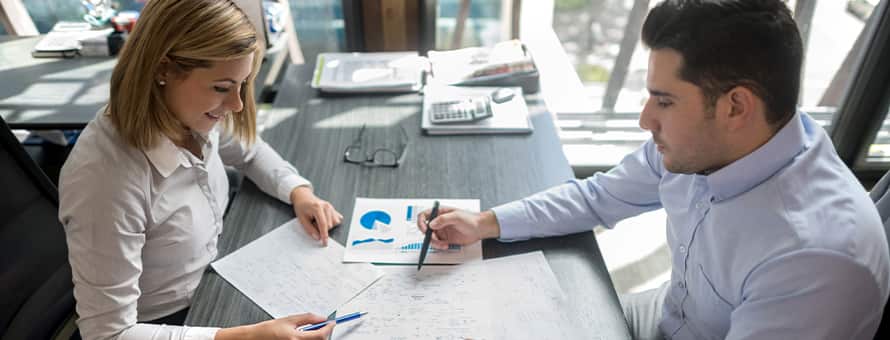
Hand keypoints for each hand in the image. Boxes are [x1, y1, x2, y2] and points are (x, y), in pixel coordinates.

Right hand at [215, 313, 334, 339]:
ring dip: (317, 338)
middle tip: (323, 326)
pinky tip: (305, 336)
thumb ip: (307, 318)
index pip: (320, 335)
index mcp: (296, 338)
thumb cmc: (268, 330)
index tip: (333, 323)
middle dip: (324, 333)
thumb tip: (322, 318)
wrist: (255, 338)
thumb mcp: (289, 320)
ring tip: (309, 331)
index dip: (329, 328)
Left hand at [290, 186, 342, 245]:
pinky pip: (337, 219)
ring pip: (335, 223)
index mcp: (317, 208)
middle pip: (329, 225)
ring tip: (318, 221)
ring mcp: (331, 207)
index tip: (325, 243)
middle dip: (321, 228)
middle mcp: (326, 206)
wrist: (303, 197)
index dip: (324, 235)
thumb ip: (310, 229)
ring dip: (327, 225)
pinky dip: (332, 222)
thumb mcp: (302, 219)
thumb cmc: (301, 206)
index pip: (323, 224)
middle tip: (313, 223)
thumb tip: (318, 237)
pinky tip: (325, 219)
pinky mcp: (333, 208)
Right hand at [416, 207, 499, 249]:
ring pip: (430, 238)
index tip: (425, 229)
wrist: (480, 229)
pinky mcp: (445, 239)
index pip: (424, 216)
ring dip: (435, 243)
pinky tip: (446, 245)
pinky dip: (439, 246)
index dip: (421, 222)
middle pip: (425, 229)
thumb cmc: (471, 219)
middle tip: (434, 239)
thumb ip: (443, 219)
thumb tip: (431, 224)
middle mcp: (439, 222)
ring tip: (443, 244)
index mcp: (440, 213)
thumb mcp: (456, 216)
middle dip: (428, 236)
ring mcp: (442, 231)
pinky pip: (437, 244)